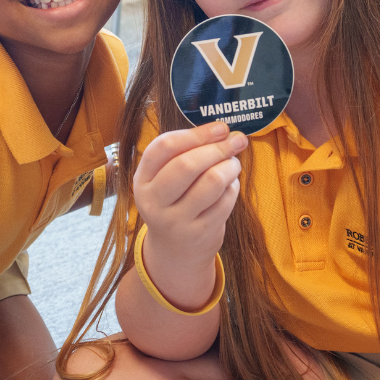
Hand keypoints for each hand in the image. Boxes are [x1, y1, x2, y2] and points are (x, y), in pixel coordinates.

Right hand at [132, 121, 245, 283]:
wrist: (175, 251)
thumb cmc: (174, 201)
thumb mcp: (164, 179)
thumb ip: (185, 153)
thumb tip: (223, 132)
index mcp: (143, 180)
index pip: (164, 147)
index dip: (196, 133)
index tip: (221, 128)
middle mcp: (155, 202)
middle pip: (188, 164)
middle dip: (218, 148)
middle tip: (236, 141)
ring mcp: (177, 221)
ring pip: (212, 181)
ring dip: (230, 166)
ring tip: (233, 163)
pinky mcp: (201, 233)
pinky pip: (226, 200)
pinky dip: (233, 186)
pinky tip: (230, 185)